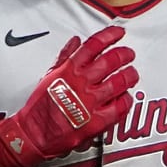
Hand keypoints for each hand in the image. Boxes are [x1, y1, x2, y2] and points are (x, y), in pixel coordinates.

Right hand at [0, 25, 136, 166]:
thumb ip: (65, 57)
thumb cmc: (40, 107)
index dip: (110, 35)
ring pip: (120, 82)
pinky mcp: (97, 121)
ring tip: (132, 74)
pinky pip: (120, 107)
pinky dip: (127, 100)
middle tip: (129, 54)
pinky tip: (126, 97)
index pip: (94, 45)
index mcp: (69, 70)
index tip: (118, 33)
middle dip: (125, 54)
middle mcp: (81, 83)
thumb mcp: (50, 75)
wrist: (34, 134)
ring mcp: (90, 102)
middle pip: (112, 60)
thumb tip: (75, 42)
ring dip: (130, 75)